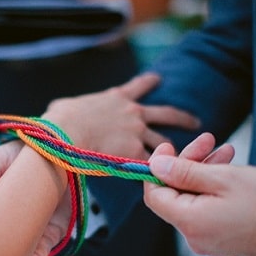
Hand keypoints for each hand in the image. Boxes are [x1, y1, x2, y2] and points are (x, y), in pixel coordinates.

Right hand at [41, 72, 200, 156]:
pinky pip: (150, 163)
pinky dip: (156, 170)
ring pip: (164, 141)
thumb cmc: (59, 120)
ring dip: (174, 149)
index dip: (149, 82)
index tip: (158, 78)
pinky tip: (163, 177)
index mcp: (116, 98)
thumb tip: (62, 112)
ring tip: (185, 156)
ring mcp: (137, 133)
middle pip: (166, 113)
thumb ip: (74, 108)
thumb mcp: (66, 105)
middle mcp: (132, 113)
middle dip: (182, 118)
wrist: (66, 134)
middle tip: (196, 122)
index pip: (138, 86)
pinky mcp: (135, 153)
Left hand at [143, 134, 255, 255]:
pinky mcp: (222, 239)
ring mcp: (208, 240)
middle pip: (174, 194)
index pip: (154, 195)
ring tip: (225, 150)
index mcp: (189, 223)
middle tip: (207, 140)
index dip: (157, 168)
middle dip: (187, 163)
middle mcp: (194, 237)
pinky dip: (212, 188)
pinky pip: (206, 209)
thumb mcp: (224, 178)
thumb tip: (155, 166)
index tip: (169, 146)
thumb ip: (184, 172)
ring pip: (192, 199)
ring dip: (203, 172)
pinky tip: (228, 169)